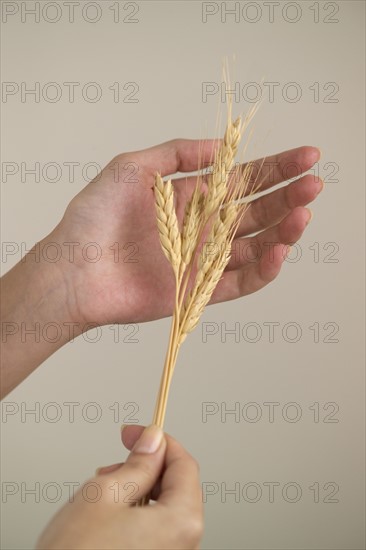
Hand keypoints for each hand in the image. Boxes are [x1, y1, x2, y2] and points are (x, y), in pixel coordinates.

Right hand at [36, 425, 202, 549]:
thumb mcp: (104, 494)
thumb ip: (138, 463)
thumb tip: (154, 442)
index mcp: (181, 522)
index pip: (185, 464)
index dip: (160, 441)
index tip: (139, 432)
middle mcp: (184, 545)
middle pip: (177, 487)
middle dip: (147, 467)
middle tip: (119, 458)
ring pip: (163, 508)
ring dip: (137, 489)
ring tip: (104, 490)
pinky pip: (154, 529)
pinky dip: (135, 513)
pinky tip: (108, 513)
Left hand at [53, 140, 321, 325]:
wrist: (74, 268)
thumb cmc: (94, 217)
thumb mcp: (133, 167)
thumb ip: (178, 155)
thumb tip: (221, 146)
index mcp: (191, 197)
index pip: (243, 180)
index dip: (275, 169)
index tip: (306, 156)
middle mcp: (202, 228)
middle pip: (256, 213)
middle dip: (288, 197)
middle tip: (314, 184)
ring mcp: (202, 261)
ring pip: (254, 247)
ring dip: (282, 232)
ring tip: (303, 214)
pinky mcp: (198, 292)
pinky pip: (238, 282)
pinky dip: (262, 270)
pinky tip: (279, 251)